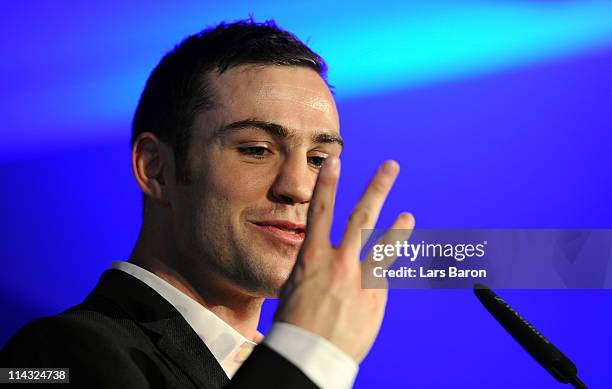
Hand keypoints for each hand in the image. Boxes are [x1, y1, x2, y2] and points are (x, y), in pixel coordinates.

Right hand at [274, 158, 413, 362]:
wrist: (310, 356)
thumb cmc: (294, 325)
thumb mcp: (294, 289)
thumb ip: (315, 271)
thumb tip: (330, 266)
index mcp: (312, 257)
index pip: (320, 210)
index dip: (327, 183)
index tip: (335, 160)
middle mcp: (340, 262)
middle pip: (362, 217)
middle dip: (377, 188)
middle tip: (391, 166)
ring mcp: (362, 280)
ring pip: (385, 246)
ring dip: (398, 228)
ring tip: (409, 215)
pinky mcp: (377, 299)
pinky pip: (380, 283)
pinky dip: (376, 282)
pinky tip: (369, 291)